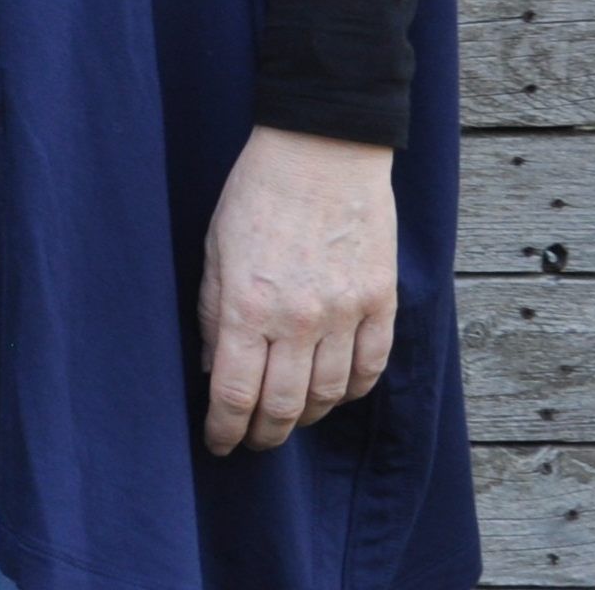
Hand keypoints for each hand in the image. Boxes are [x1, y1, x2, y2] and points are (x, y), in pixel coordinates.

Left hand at [198, 126, 398, 453]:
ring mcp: (346, 313)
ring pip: (330, 394)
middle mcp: (300, 319)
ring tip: (289, 418)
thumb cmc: (257, 193)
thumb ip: (214, 312)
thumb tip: (213, 367)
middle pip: (284, 406)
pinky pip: (371, 367)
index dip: (226, 428)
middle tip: (252, 441)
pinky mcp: (381, 303)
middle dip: (264, 434)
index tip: (219, 443)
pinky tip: (333, 393)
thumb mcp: (215, 248)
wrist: (321, 151)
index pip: (237, 392)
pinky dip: (351, 390)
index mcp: (249, 304)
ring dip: (306, 416)